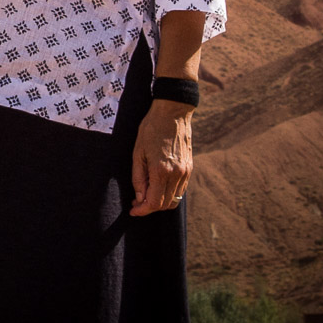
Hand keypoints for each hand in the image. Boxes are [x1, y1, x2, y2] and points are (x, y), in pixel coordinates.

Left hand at [129, 100, 193, 215]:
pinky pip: (180, 190)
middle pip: (165, 205)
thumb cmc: (151, 128)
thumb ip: (138, 177)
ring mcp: (185, 172)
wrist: (172, 112)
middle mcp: (177, 175)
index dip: (142, 210)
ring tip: (146, 193)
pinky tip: (158, 185)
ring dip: (160, 202)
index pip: (154, 203)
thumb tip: (139, 197)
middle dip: (149, 207)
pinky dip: (169, 193)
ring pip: (174, 199)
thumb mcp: (137, 151)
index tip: (133, 210)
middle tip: (136, 201)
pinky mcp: (189, 168)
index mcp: (162, 171)